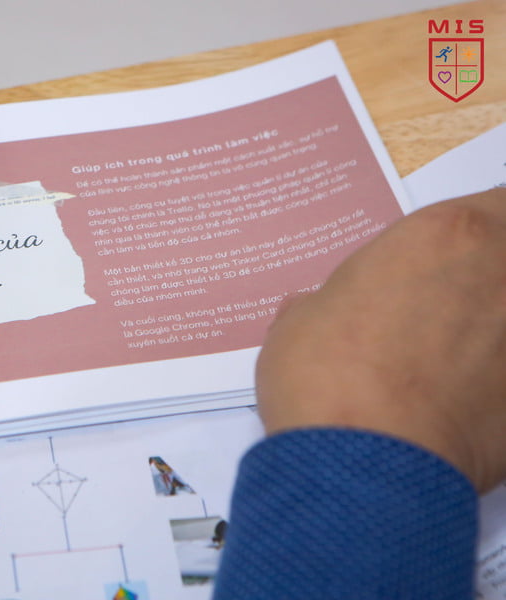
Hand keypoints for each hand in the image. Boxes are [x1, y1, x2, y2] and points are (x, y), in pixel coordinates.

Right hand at [256, 188, 505, 492]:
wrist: (361, 467)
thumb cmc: (328, 379)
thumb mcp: (299, 320)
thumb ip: (332, 299)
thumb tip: (325, 312)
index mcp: (444, 235)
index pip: (493, 205)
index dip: (473, 234)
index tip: (451, 256)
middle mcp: (502, 273)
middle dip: (491, 272)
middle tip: (461, 299)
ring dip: (494, 325)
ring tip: (456, 359)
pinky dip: (494, 380)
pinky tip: (462, 406)